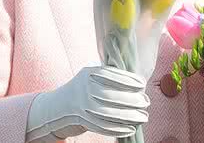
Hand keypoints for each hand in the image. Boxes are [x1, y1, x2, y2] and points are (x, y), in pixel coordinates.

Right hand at [26, 66, 148, 141]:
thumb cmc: (83, 87)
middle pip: (111, 96)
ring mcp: (82, 106)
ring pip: (108, 114)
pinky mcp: (83, 121)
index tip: (142, 85)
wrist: (57, 106)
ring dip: (129, 117)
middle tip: (146, 103)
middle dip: (132, 101)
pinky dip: (118, 129)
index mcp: (89, 73)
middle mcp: (84, 89)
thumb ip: (111, 75)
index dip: (129, 81)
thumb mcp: (92, 75)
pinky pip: (103, 127)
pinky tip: (130, 128)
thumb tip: (138, 83)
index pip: (112, 76)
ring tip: (142, 117)